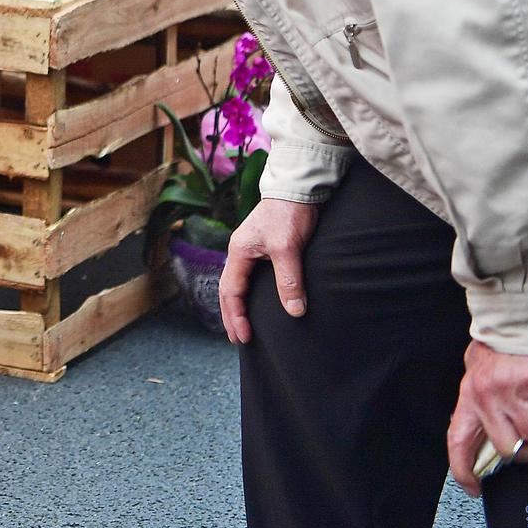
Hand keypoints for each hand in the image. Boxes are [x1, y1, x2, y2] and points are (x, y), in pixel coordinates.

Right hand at [218, 198, 319, 344]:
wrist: (299, 187)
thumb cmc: (290, 213)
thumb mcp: (288, 248)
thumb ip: (289, 280)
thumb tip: (295, 312)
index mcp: (239, 251)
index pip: (231, 291)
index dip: (237, 316)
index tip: (244, 337)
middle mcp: (240, 251)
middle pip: (228, 290)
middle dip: (231, 315)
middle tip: (237, 339)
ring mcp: (251, 249)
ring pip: (237, 283)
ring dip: (238, 306)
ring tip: (243, 325)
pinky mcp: (264, 247)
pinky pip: (250, 276)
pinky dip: (249, 293)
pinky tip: (257, 301)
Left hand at [448, 342, 527, 494]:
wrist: (513, 326)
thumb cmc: (497, 360)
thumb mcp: (478, 386)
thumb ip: (483, 413)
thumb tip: (492, 448)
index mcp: (468, 400)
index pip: (458, 442)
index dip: (464, 470)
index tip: (473, 488)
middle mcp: (485, 397)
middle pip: (510, 449)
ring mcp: (511, 390)